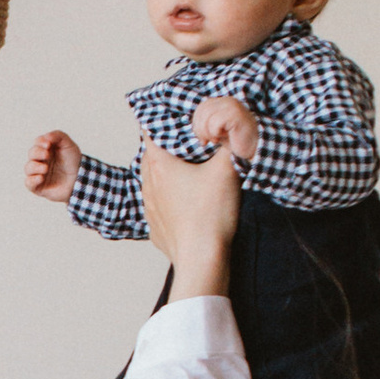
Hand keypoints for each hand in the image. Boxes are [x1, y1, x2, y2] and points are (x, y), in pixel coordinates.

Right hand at [27, 129, 80, 199]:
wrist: (80, 180)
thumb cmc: (73, 162)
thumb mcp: (68, 144)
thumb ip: (57, 135)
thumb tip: (45, 137)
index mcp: (46, 150)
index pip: (37, 143)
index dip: (40, 142)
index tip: (48, 144)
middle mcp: (41, 161)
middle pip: (31, 154)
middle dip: (37, 153)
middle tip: (47, 155)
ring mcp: (38, 174)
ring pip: (28, 168)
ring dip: (35, 166)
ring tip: (46, 168)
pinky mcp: (38, 187)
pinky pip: (28, 183)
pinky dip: (32, 180)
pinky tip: (41, 178)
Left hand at [137, 134, 239, 296]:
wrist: (201, 261)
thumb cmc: (211, 215)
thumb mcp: (227, 169)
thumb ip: (231, 142)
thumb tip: (232, 126)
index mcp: (158, 163)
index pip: (150, 128)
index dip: (165, 118)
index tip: (181, 117)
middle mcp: (147, 183)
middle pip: (154, 154)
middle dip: (171, 146)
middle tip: (193, 142)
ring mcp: (149, 207)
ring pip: (155, 180)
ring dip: (171, 174)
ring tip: (192, 173)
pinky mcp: (156, 227)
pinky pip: (161, 206)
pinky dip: (172, 200)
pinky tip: (190, 203)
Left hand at [189, 94, 259, 167]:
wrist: (256, 148)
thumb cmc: (236, 141)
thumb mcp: (217, 131)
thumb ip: (206, 123)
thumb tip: (192, 124)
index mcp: (223, 102)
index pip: (201, 108)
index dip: (197, 124)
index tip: (203, 139)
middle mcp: (228, 101)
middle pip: (202, 110)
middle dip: (200, 129)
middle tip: (208, 141)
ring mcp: (232, 105)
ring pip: (207, 116)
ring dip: (208, 132)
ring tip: (216, 139)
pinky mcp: (236, 114)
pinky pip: (215, 122)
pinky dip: (215, 133)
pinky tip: (223, 138)